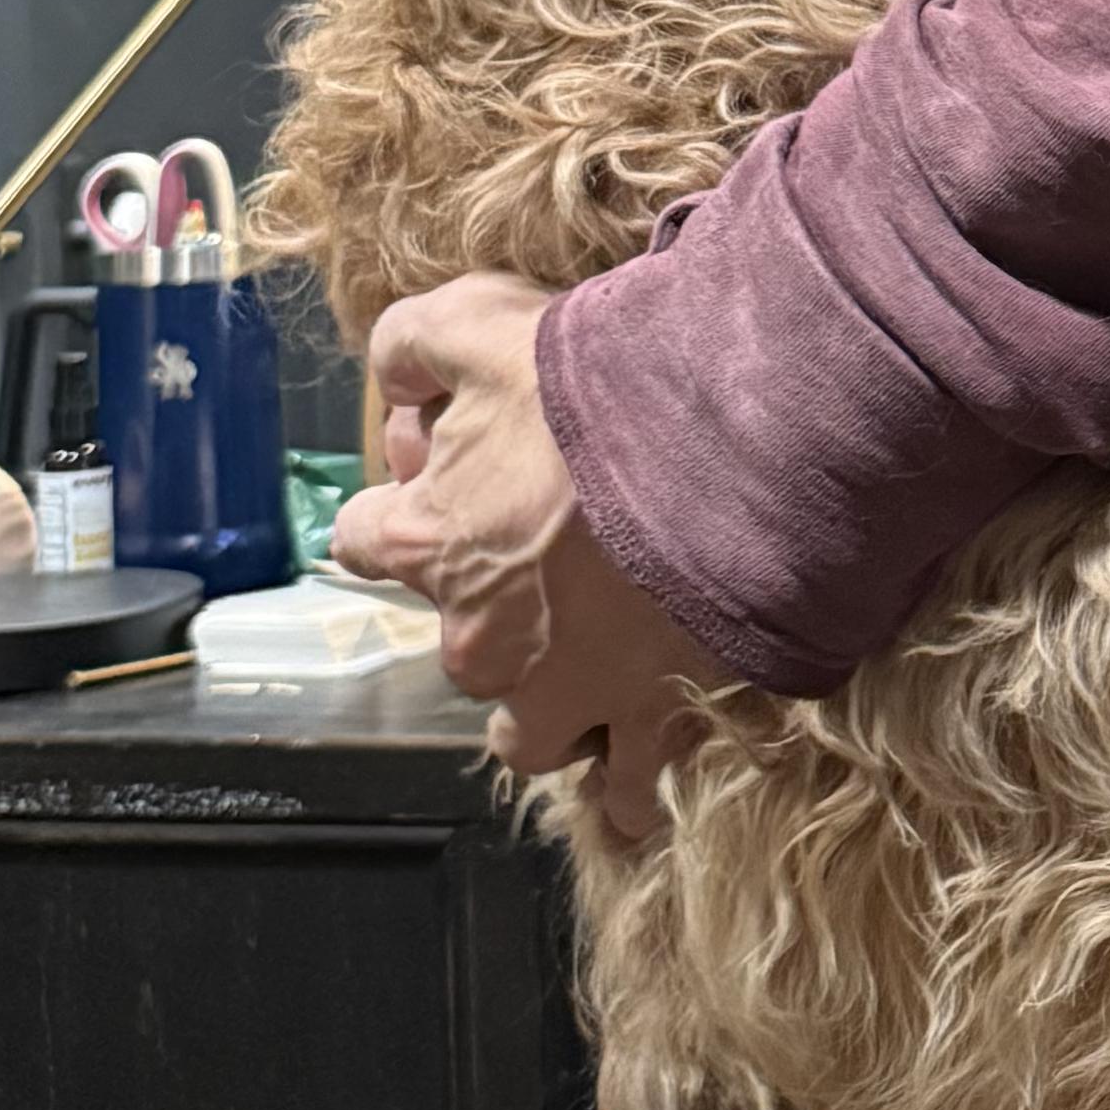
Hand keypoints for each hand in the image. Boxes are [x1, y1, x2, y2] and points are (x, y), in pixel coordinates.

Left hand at [332, 271, 736, 845]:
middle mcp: (480, 638)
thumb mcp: (477, 321)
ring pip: (529, 737)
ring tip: (593, 678)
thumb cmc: (606, 384)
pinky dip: (629, 785)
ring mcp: (567, 691)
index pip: (363, 538)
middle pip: (456, 644)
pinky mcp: (650, 718)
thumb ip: (411, 347)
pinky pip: (626, 788)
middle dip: (497, 609)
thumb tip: (392, 374)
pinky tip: (642, 772)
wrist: (746, 442)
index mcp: (428, 543)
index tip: (454, 474)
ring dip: (550, 710)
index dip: (406, 499)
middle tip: (560, 555)